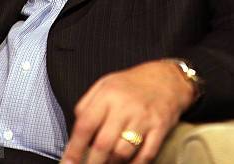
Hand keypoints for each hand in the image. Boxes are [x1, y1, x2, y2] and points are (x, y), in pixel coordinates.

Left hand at [60, 59, 195, 163]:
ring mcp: (143, 118)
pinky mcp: (159, 128)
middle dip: (92, 163)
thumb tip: (75, 130)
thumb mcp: (106, 84)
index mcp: (108, 94)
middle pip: (103, 144)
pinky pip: (145, 155)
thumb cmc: (133, 84)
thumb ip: (87, 105)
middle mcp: (125, 106)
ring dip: (113, 163)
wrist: (166, 78)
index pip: (85, 124)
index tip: (67, 163)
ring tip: (109, 161)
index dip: (74, 148)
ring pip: (122, 153)